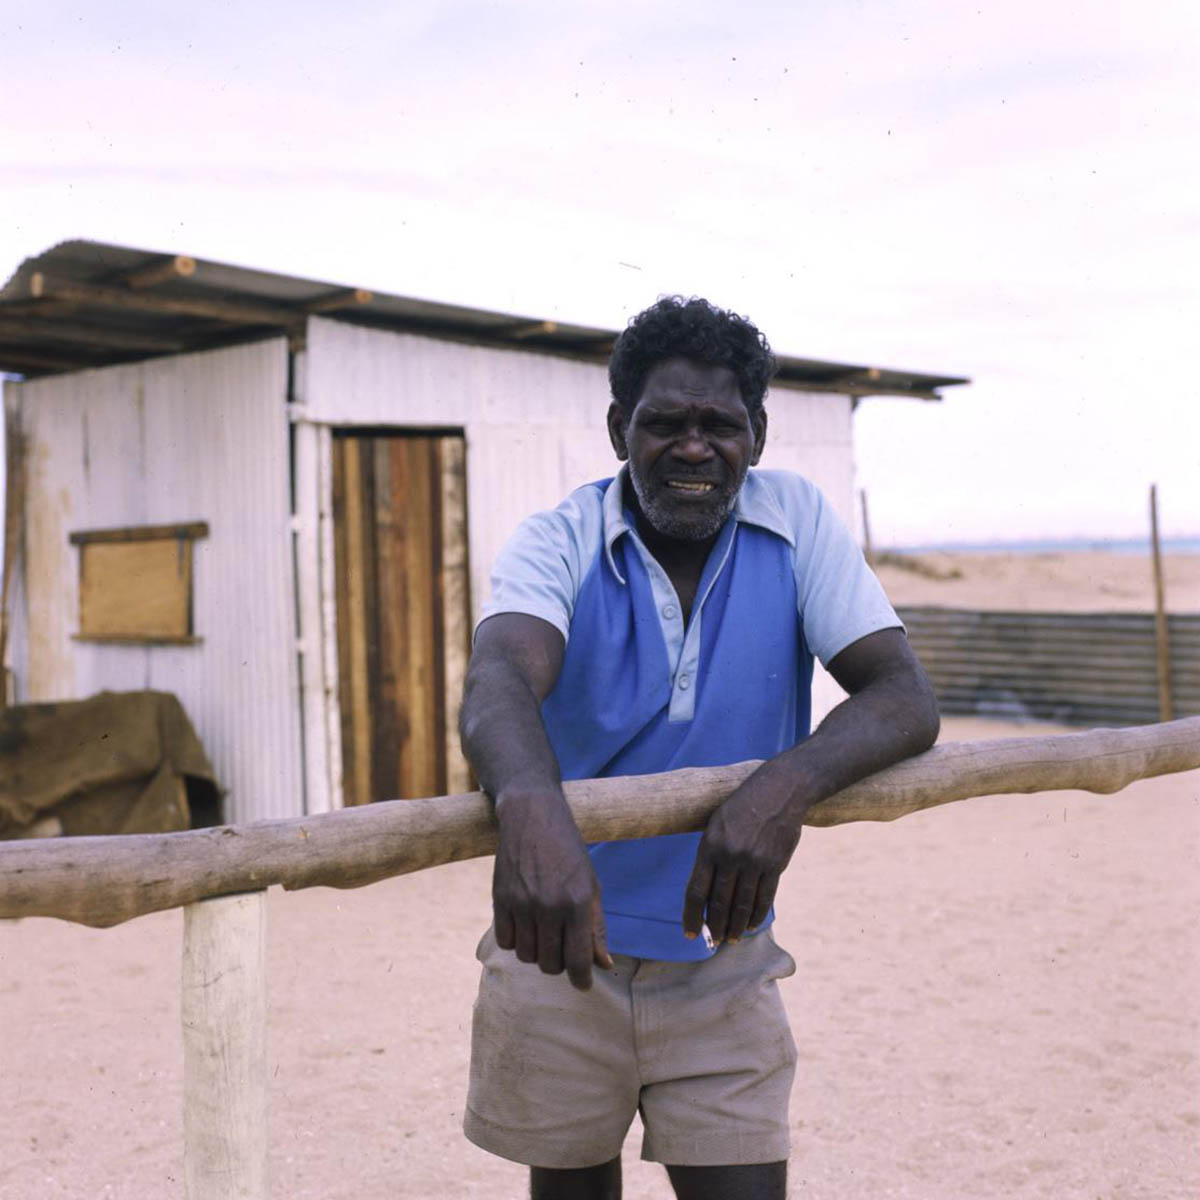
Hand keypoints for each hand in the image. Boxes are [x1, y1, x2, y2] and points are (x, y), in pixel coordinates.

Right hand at [492, 791, 612, 989]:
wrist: (532, 816)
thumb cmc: (568, 851)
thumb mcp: (590, 885)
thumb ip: (596, 927)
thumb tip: (604, 964)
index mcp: (577, 902)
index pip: (578, 959)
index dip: (581, 979)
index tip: (583, 985)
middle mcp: (549, 905)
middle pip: (550, 964)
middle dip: (558, 964)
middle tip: (562, 948)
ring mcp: (521, 903)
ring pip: (526, 956)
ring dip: (536, 953)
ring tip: (543, 933)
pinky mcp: (500, 898)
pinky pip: (506, 941)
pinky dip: (516, 941)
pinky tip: (525, 925)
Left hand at [681, 766, 804, 944]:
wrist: (779, 790)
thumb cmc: (742, 806)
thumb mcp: (716, 824)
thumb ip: (710, 855)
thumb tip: (705, 890)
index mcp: (710, 846)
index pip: (696, 891)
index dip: (692, 916)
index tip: (690, 934)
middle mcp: (731, 856)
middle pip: (719, 903)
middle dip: (716, 927)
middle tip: (715, 942)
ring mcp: (754, 862)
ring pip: (742, 905)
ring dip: (736, 926)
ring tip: (732, 939)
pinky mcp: (775, 865)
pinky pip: (764, 898)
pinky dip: (757, 915)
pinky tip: (751, 925)